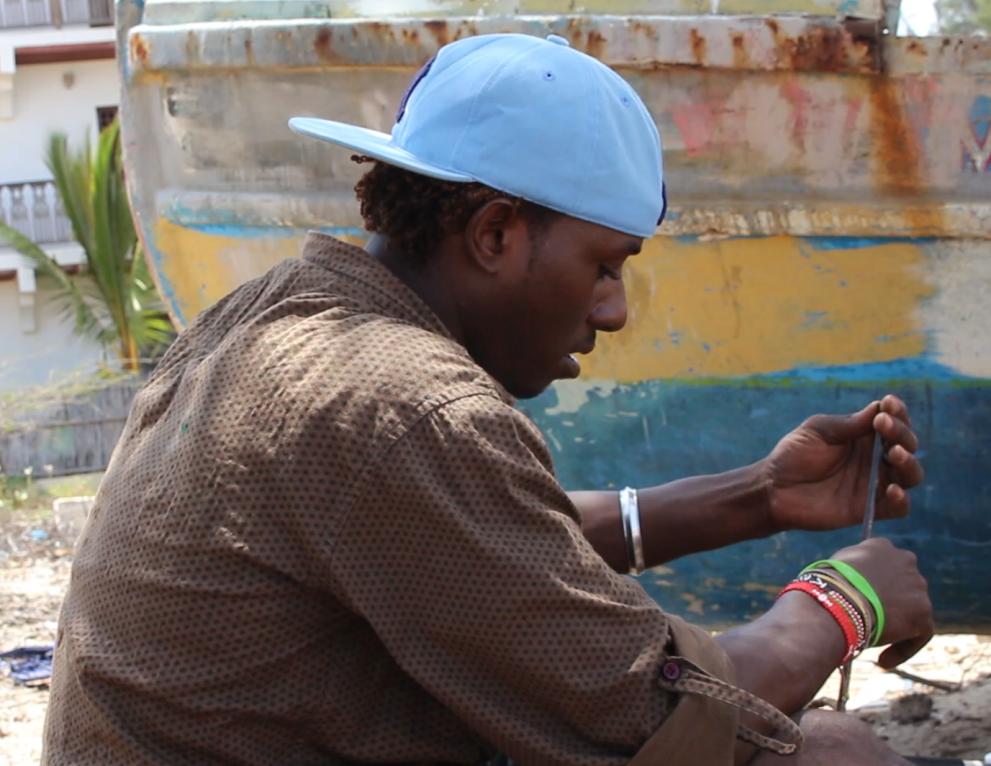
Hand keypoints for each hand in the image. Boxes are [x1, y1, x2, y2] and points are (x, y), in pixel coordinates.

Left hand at [762, 395, 923, 531]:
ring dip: (909, 462)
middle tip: (884, 425)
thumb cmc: (793, 455)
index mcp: (865, 435)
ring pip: (910, 474)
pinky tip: (893, 489)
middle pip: (906, 445)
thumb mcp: (817, 431)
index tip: (888, 404)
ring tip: (895, 453)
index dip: (896, 411)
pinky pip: (899, 507)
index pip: (893, 421)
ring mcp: (876, 483)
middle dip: (901, 432)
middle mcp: (876, 458)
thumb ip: (848, 424)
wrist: (773, 488)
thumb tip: (880, 407)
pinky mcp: (871, 508)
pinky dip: (902, 499)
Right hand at [831, 537, 933, 667]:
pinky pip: (918, 633)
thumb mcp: (834, 568)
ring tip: (873, 643)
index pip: (883, 564)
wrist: (835, 602)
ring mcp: (916, 584)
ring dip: (896, 625)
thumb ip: (850, 571)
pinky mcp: (923, 611)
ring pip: (911, 608)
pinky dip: (902, 648)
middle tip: (870, 620)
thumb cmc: (822, 586)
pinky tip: (882, 661)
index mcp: (879, 545)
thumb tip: (849, 587)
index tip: (860, 599)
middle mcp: (904, 559)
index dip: (873, 584)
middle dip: (888, 602)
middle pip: (901, 584)